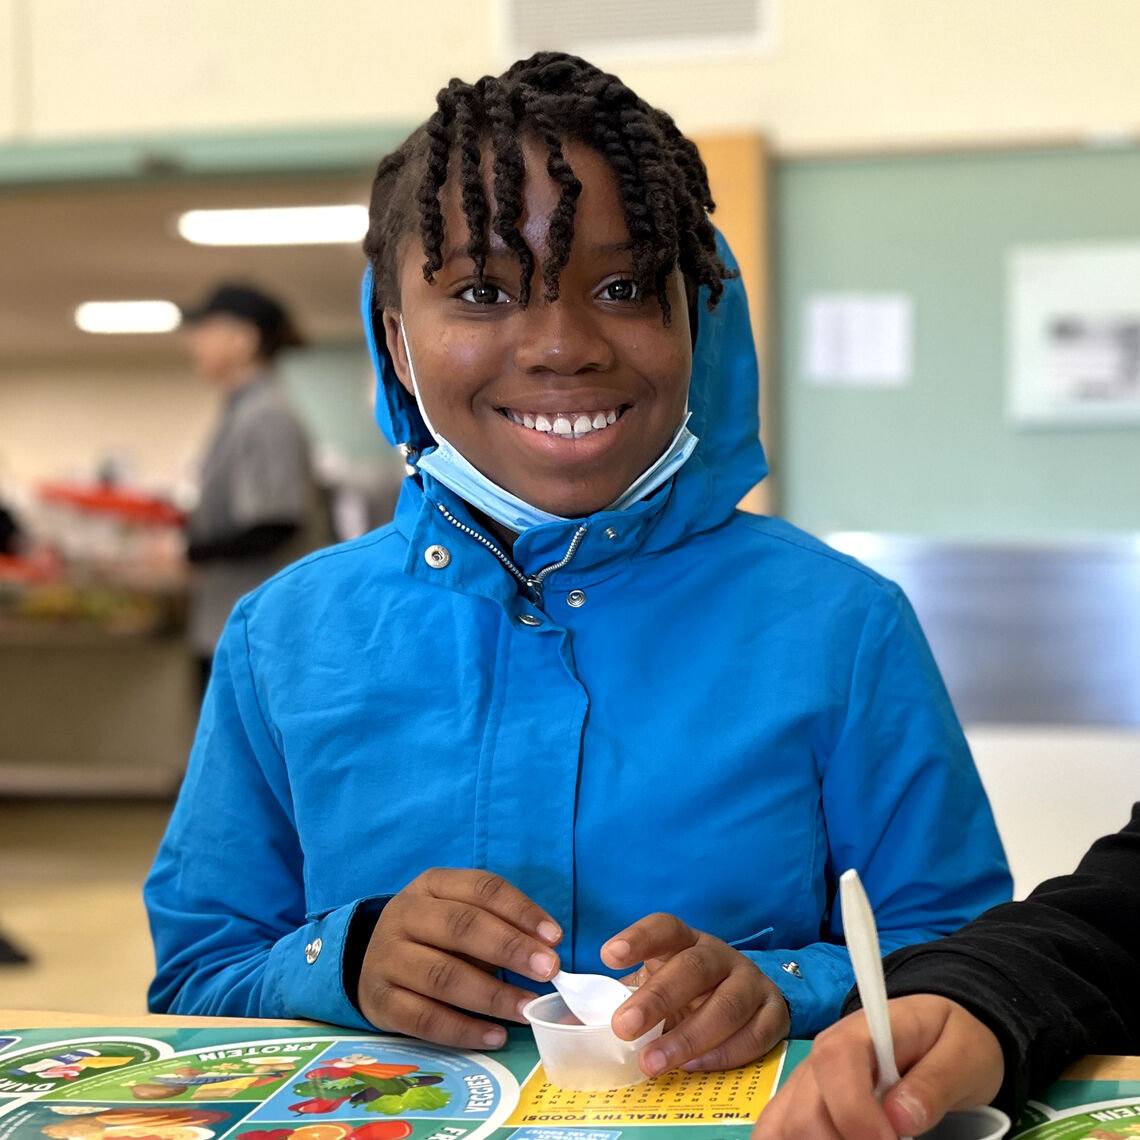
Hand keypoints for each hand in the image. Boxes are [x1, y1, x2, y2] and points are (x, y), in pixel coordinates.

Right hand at [357, 867, 561, 1048]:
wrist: (375, 964)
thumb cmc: (436, 937)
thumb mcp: (461, 916)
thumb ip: (499, 926)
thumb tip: (546, 952)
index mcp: (431, 885)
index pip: (481, 888)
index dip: (521, 910)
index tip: (555, 937)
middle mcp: (404, 914)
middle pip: (461, 926)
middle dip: (511, 948)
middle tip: (549, 971)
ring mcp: (387, 958)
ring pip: (442, 975)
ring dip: (492, 995)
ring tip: (527, 1009)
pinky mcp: (380, 1001)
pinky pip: (425, 1019)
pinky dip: (464, 1030)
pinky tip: (496, 1036)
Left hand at [601, 913, 790, 1075]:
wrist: (752, 997)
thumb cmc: (691, 991)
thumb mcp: (658, 984)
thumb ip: (622, 1000)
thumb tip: (570, 1025)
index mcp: (686, 941)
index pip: (664, 928)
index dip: (638, 938)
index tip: (608, 955)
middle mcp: (720, 955)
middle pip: (692, 968)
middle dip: (657, 999)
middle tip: (623, 1027)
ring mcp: (750, 983)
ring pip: (726, 1005)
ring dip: (688, 1037)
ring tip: (653, 1063)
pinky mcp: (774, 1013)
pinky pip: (754, 1035)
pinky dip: (724, 1054)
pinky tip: (694, 1068)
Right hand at [751, 995, 1004, 1138]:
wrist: (939, 1030)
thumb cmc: (951, 1038)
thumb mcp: (962, 1054)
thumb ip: (934, 1082)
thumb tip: (899, 1119)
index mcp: (860, 1032)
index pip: (836, 1065)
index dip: (854, 1113)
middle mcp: (822, 1053)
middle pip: (806, 1111)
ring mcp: (808, 1079)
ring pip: (785, 1125)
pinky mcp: (803, 1100)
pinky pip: (777, 1126)